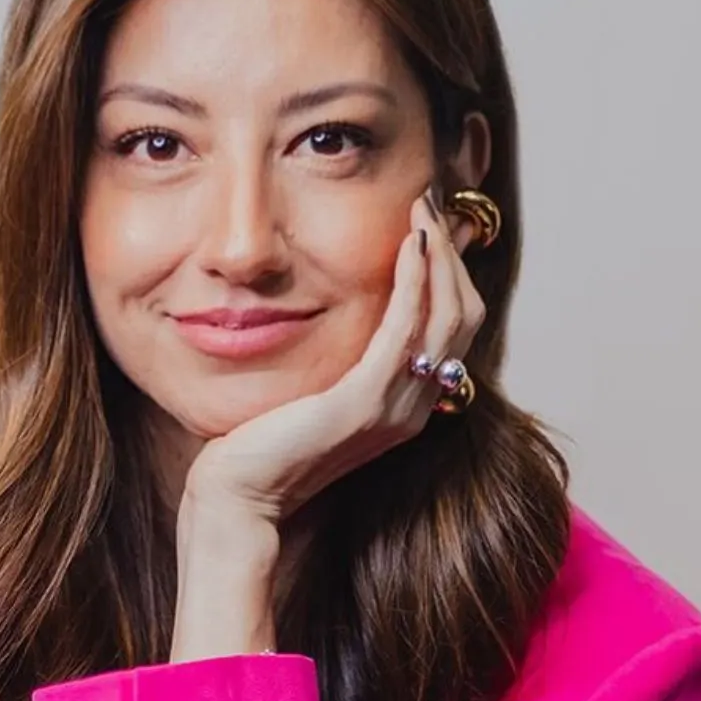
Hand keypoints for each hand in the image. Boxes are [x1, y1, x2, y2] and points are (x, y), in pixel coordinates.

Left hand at [181, 185, 485, 524]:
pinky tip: (407, 244)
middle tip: (429, 203)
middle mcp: (413, 408)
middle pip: (463, 317)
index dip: (451, 272)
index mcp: (406, 405)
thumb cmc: (262, 445)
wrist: (237, 498)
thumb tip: (341, 311)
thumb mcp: (314, 392)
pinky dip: (415, 282)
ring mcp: (394, 408)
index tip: (430, 224)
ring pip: (448, 319)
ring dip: (440, 256)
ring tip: (422, 210)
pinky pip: (406, 331)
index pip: (454, 328)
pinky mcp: (365, 404)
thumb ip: (342, 359)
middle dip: (452, 254)